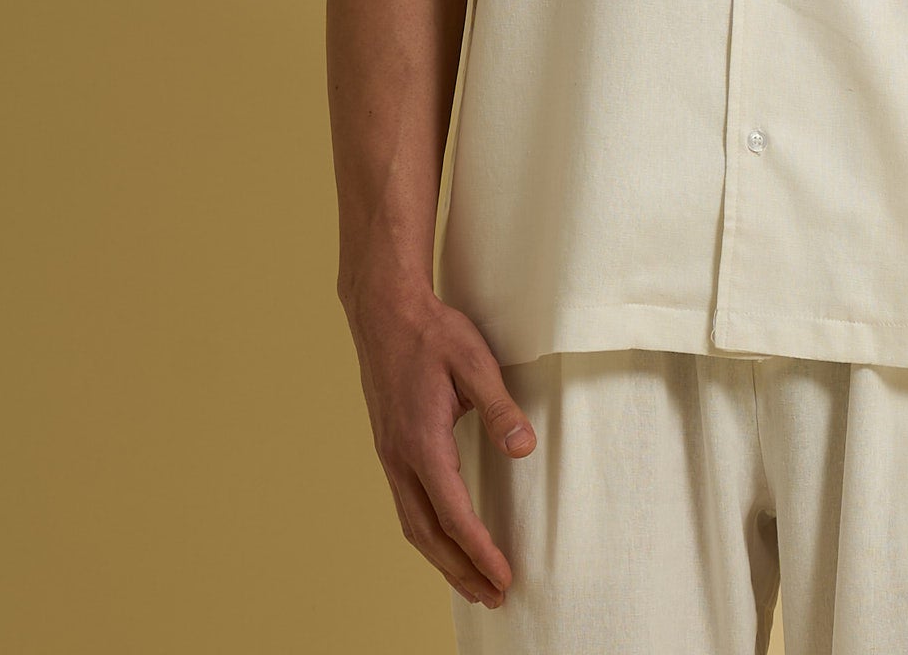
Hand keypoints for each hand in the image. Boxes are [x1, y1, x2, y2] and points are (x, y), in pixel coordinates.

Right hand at [340, 281, 537, 609]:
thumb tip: (524, 448)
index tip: (504, 577)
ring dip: (441, 559)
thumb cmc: (432, 332)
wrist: (383, 310)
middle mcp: (400, 456)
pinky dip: (426, 534)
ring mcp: (389, 454)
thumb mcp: (474, 361)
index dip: (479, 551)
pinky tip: (443, 538)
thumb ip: (499, 407)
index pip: (453, 513)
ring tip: (472, 583)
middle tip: (493, 598)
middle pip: (427, 534)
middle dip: (460, 571)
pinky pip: (406, 505)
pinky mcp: (389, 446)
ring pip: (412, 524)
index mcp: (422, 441)